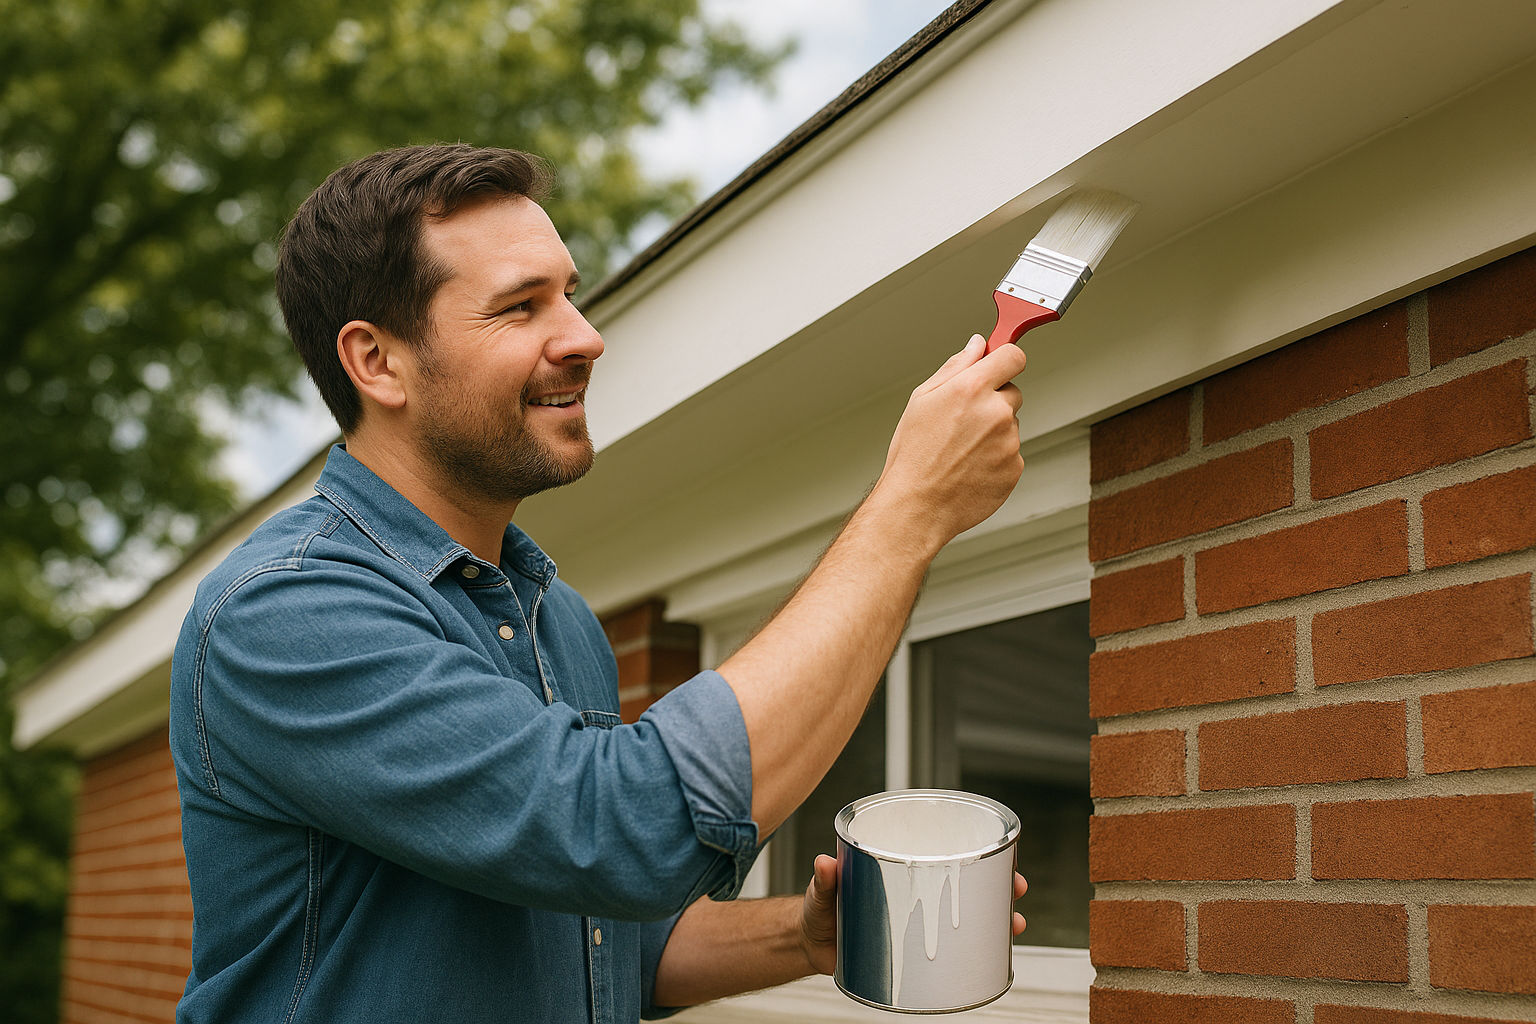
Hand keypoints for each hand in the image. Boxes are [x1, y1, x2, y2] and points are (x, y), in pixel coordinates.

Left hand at [798, 854, 1029, 976]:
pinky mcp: (914, 952)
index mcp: (897, 868)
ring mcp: (917, 922)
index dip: (975, 850)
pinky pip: (950, 951)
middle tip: (1016, 889)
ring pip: (966, 917)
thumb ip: (824, 879)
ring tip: (1015, 926)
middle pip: (965, 883)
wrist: (810, 945)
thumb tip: (824, 862)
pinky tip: (990, 959)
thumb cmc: (819, 907)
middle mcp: (914, 892)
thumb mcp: (822, 891)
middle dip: (997, 885)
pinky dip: (972, 955)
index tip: (1000, 851)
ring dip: (995, 920)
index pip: (942, 853)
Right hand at [873, 335, 1027, 548]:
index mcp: (971, 389)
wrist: (917, 506)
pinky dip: (995, 457)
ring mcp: (1009, 442)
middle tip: (962, 421)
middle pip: (1012, 392)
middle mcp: (996, 413)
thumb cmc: (913, 455)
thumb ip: (955, 366)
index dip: (1005, 359)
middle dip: (993, 400)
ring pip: (1010, 425)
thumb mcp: (922, 400)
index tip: (999, 365)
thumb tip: (976, 345)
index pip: (1013, 356)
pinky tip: (969, 466)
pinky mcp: (1015, 467)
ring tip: (960, 450)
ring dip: (993, 431)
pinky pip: (1011, 452)